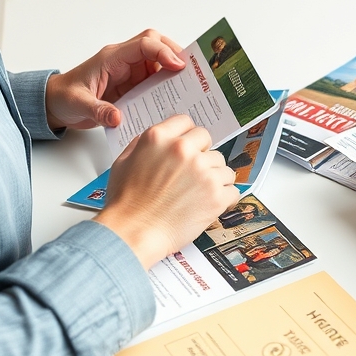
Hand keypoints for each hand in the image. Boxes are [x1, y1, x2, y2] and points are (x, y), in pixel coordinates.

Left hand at [45, 29, 183, 130]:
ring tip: (190, 85)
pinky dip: (167, 84)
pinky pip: (154, 78)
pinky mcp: (133, 84)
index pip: (143, 44)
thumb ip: (98, 111)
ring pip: (158, 60)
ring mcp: (129, 71)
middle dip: (174, 53)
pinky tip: (175, 97)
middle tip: (191, 71)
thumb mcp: (78, 105)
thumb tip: (117, 118)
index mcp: (111, 58)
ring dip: (173, 69)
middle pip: (155, 43)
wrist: (55, 104)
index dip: (163, 52)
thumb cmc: (64, 97)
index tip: (178, 66)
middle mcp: (123, 60)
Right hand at [93, 115, 238, 266]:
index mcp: (159, 138)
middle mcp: (183, 150)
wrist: (134, 233)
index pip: (186, 122)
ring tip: (200, 192)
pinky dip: (225, 198)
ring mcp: (202, 172)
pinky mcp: (216, 195)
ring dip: (215, 177)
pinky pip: (233, 189)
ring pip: (223, 166)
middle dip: (202, 154)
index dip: (187, 135)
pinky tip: (212, 203)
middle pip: (207, 140)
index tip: (189, 145)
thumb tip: (154, 139)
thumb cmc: (125, 204)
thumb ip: (140, 145)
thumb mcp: (122, 163)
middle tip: (193, 172)